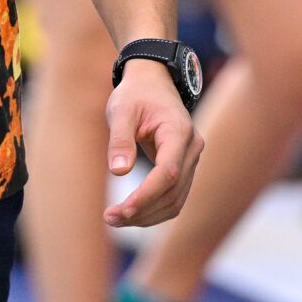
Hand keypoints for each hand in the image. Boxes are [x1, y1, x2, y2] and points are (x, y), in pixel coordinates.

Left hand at [103, 59, 202, 227]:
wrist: (152, 82)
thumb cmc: (136, 94)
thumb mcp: (121, 110)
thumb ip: (120, 139)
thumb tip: (118, 171)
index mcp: (179, 132)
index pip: (168, 173)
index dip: (147, 195)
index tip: (122, 209)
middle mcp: (191, 149)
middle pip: (172, 192)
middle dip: (142, 210)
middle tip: (110, 218)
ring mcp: (190, 160)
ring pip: (175, 200)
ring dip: (147, 215)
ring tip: (115, 219)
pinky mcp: (184, 168)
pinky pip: (174, 197)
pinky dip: (154, 209)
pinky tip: (130, 214)